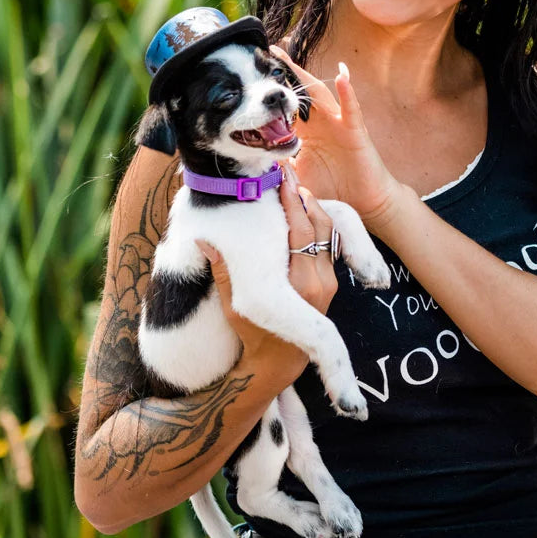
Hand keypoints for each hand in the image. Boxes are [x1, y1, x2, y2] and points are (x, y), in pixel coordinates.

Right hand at [197, 163, 338, 388]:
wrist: (281, 362)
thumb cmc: (253, 336)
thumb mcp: (234, 307)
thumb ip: (224, 274)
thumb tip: (205, 241)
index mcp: (299, 286)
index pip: (301, 232)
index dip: (293, 202)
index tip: (282, 177)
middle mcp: (320, 281)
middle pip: (319, 226)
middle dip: (303, 198)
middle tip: (285, 175)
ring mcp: (329, 281)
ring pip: (327, 232)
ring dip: (310, 208)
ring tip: (289, 188)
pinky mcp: (331, 280)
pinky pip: (326, 243)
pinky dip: (313, 224)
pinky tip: (297, 211)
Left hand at [271, 47, 401, 218]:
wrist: (364, 201)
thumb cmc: (333, 187)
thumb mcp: (298, 175)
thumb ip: (280, 166)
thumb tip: (256, 161)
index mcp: (307, 132)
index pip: (286, 107)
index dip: (272, 93)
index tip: (254, 75)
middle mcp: (321, 122)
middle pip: (300, 93)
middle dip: (285, 74)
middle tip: (268, 52)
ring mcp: (339, 123)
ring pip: (321, 95)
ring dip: (306, 76)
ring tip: (290, 58)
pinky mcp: (355, 131)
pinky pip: (351, 109)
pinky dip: (348, 92)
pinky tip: (342, 76)